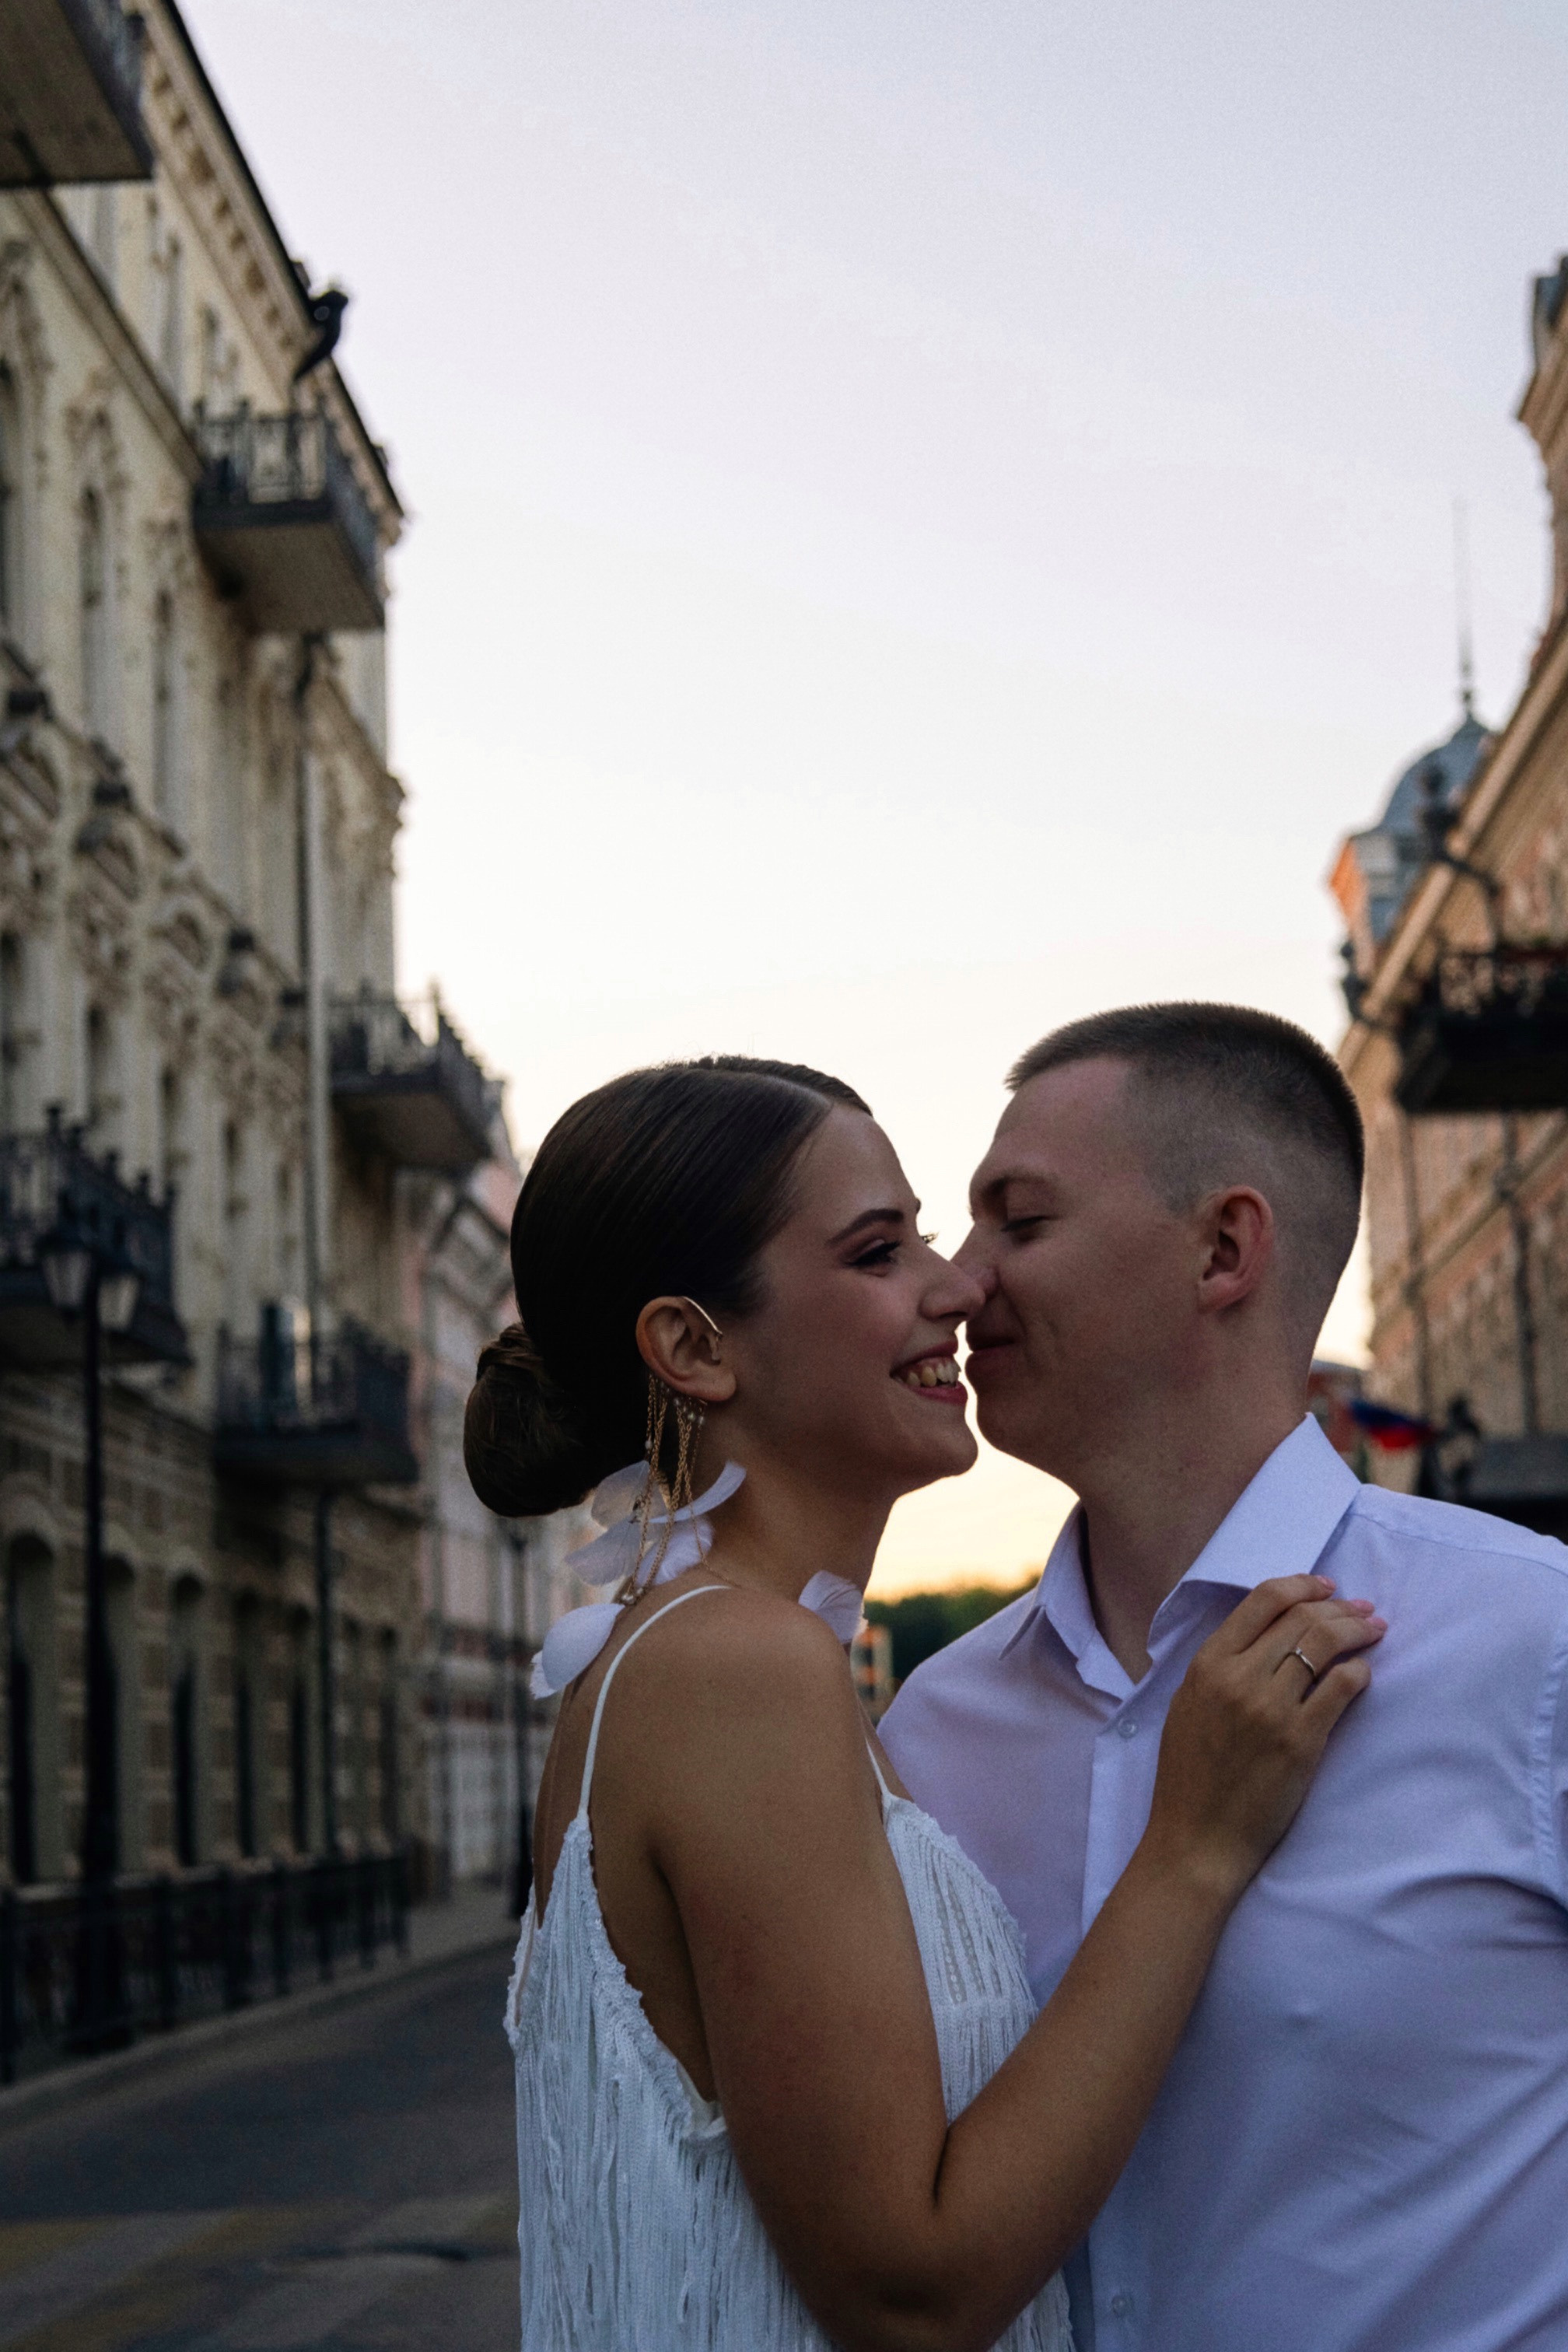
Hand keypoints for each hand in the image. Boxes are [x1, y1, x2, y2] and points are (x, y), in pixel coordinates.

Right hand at [1142, 1574, 1383, 1903]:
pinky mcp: (1301, 1740)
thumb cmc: (1190, 1775)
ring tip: (1375, 1631)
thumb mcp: (1189, 1704)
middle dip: (1341, 1607)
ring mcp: (1271, 1708)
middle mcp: (1238, 1677)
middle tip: (1365, 1610)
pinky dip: (1359, 1672)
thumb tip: (1269, 1633)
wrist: (1198, 1837)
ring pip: (1325, 1645)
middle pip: (1301, 1618)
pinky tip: (1364, 1673)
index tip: (1327, 1586)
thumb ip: (1221, 1665)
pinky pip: (1341, 1688)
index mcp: (1207, 1663)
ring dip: (1357, 1631)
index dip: (1301, 1584)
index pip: (1262, 1600)